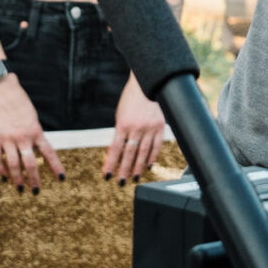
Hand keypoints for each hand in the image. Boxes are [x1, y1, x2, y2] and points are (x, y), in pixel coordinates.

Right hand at [0, 73, 62, 189]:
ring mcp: (7, 138)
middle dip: (34, 179)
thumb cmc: (19, 101)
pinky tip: (3, 177)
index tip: (62, 179)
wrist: (1, 89)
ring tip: (20, 188)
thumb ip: (34, 133)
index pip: (49, 153)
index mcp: (35, 131)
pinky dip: (0, 169)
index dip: (56, 167)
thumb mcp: (32, 117)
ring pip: (13, 164)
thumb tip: (36, 150)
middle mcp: (22, 137)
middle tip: (36, 191)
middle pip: (30, 164)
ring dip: (17, 178)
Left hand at [104, 73, 164, 187]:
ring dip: (138, 167)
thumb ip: (120, 132)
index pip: (115, 148)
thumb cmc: (131, 99)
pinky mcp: (160, 127)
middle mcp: (136, 128)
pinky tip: (148, 166)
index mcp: (123, 124)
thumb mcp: (121, 114)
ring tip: (134, 178)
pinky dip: (152, 157)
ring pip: (143, 153)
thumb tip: (117, 151)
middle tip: (120, 182)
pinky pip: (156, 146)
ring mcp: (149, 128)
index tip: (107, 175)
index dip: (111, 163)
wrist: (147, 85)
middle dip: (124, 169)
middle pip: (129, 153)